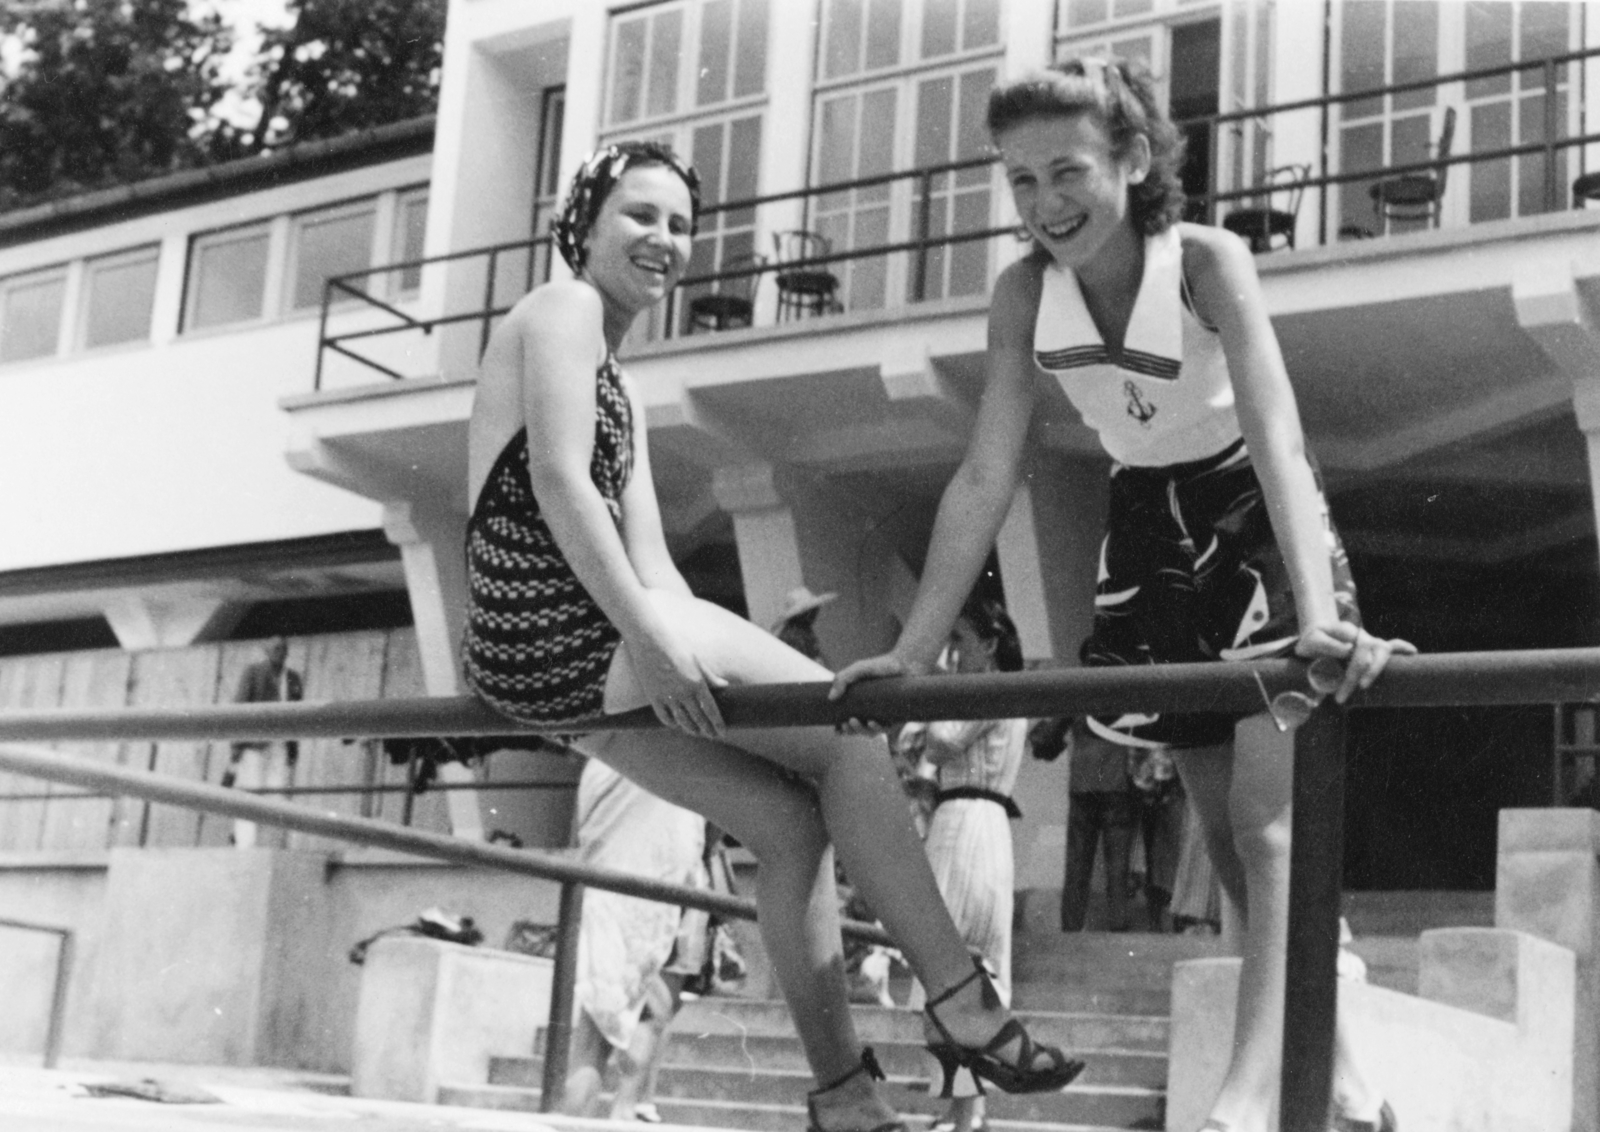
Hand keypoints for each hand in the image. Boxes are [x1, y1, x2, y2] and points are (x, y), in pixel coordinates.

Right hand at [625, 622, 727, 738]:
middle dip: (707, 730)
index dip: (718, 724)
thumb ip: (710, 676)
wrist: (649, 640)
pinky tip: (677, 725)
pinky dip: (672, 723)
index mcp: (697, 683)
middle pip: (698, 719)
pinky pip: (664, 717)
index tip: (723, 733)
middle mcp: (683, 693)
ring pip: (682, 721)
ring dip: (691, 729)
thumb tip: (725, 686)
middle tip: (713, 736)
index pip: (711, 710)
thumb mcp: (696, 660)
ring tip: (697, 733)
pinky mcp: (653, 697)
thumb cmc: (675, 647)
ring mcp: (668, 696)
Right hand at [828, 652, 932, 732]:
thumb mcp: (858, 669)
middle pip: (858, 730)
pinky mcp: (897, 717)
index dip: (841, 730)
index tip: (836, 730)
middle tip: (845, 724)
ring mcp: (884, 716)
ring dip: (861, 731)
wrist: (906, 662)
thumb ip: (842, 679)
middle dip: (850, 731)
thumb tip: (831, 698)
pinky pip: (886, 728)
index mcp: (860, 705)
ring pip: (871, 732)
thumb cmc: (881, 665)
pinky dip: (878, 728)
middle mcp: (872, 713)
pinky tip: (872, 722)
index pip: (848, 722)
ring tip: (854, 721)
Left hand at [1295, 621, 1416, 703]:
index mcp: (1343, 631)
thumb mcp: (1309, 643)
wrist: (1316, 639)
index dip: (1341, 664)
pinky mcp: (1377, 648)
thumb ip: (1323, 644)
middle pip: (1363, 653)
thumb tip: (1347, 649)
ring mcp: (1370, 641)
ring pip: (1381, 651)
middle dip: (1352, 677)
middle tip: (1340, 697)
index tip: (1334, 685)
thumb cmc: (1312, 643)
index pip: (1347, 645)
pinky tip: (1412, 653)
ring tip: (1364, 686)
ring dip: (1374, 669)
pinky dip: (1403, 648)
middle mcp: (1360, 636)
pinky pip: (1394, 645)